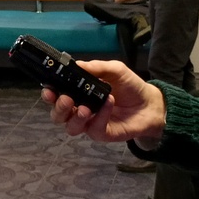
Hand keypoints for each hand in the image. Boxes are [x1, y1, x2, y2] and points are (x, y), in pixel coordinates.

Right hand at [42, 59, 165, 142]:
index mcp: (77, 93)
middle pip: (58, 116)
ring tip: (86, 108)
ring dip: (75, 117)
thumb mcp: (114, 69)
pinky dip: (99, 117)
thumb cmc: (129, 86)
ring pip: (71, 127)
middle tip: (66, 99)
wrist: (149, 103)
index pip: (56, 96)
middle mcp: (79, 110)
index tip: (48, 90)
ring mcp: (90, 124)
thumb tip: (77, 64)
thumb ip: (95, 67)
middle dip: (58, 108)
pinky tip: (108, 104)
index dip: (49, 94)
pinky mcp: (102, 134)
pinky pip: (94, 129)